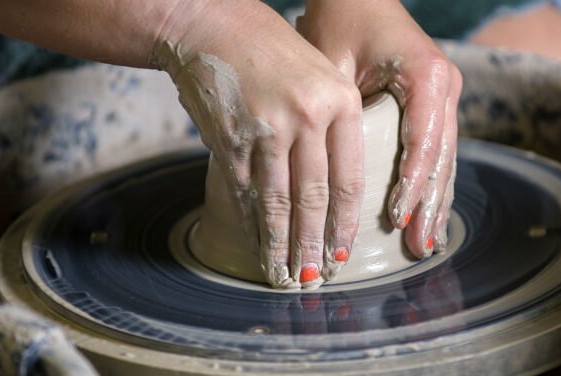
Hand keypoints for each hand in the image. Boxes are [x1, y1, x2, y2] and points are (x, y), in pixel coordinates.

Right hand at [152, 1, 363, 288]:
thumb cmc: (272, 51)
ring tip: (284, 274)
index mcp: (341, 101)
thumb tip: (333, 192)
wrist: (212, 24)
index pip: (348, 178)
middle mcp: (307, 116)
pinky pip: (245, 190)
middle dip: (315, 245)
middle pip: (314, 198)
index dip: (344, 223)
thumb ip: (334, 126)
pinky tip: (257, 242)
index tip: (344, 251)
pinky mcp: (231, 136)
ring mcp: (267, 127)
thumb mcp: (320, 75)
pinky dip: (251, 221)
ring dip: (280, 244)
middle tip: (316, 277)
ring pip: (277, 201)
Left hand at [298, 0, 461, 258]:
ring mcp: (445, 95)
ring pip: (446, 159)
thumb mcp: (333, 63)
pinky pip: (438, 151)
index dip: (411, 185)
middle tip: (418, 247)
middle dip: (429, 205)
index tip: (396, 219)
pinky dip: (432, 184)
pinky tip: (428, 214)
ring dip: (435, 203)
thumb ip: (339, 112)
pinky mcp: (435, 103)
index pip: (424, 142)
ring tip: (426, 243)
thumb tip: (323, 175)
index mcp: (426, 75)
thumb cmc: (340, 19)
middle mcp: (445, 86)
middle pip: (442, 158)